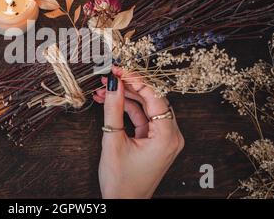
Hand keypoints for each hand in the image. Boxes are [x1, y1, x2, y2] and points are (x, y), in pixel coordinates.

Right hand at [93, 66, 183, 198]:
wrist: (123, 202)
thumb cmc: (121, 180)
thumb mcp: (113, 140)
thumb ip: (113, 108)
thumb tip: (113, 84)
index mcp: (167, 137)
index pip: (155, 97)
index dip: (136, 80)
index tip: (119, 71)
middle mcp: (171, 136)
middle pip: (152, 100)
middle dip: (128, 87)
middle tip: (110, 77)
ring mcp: (164, 138)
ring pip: (145, 108)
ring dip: (125, 97)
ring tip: (103, 90)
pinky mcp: (155, 141)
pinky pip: (142, 118)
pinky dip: (126, 110)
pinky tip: (109, 101)